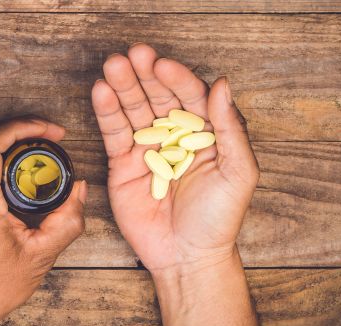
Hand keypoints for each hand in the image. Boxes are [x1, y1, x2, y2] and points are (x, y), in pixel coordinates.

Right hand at [91, 43, 258, 273]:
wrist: (187, 256)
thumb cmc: (218, 219)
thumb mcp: (238, 173)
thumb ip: (231, 128)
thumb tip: (223, 84)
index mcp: (204, 134)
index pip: (190, 97)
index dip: (177, 79)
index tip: (163, 65)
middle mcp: (174, 136)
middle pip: (158, 97)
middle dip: (146, 75)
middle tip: (134, 54)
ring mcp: (147, 149)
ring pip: (134, 110)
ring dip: (123, 86)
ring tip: (113, 65)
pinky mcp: (122, 164)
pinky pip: (114, 134)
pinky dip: (107, 112)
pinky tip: (102, 92)